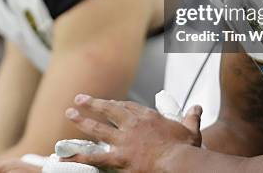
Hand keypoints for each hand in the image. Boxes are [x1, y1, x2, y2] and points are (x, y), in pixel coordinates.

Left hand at [63, 94, 201, 171]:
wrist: (178, 162)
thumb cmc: (185, 149)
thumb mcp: (191, 129)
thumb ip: (191, 117)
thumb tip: (197, 108)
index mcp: (147, 117)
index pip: (127, 107)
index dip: (116, 104)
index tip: (108, 103)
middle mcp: (132, 125)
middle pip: (108, 110)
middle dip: (93, 104)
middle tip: (80, 100)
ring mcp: (123, 141)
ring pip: (98, 129)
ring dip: (82, 121)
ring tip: (70, 114)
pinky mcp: (119, 158)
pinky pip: (95, 157)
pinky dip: (79, 156)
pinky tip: (65, 156)